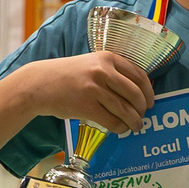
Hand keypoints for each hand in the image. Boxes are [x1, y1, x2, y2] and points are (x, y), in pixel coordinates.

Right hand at [22, 51, 152, 137]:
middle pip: (135, 94)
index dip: (148, 91)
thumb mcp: (91, 64)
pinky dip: (120, 127)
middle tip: (143, 116)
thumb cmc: (66, 76)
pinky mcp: (85, 106)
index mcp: (108, 58)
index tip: (150, 101)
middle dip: (143, 108)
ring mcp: (94, 89)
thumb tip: (136, 91)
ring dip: (134, 121)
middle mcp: (103, 71)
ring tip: (136, 126)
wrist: (38, 84)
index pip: (139, 76)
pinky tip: (120, 129)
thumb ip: (112, 72)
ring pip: (125, 109)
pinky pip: (111, 120)